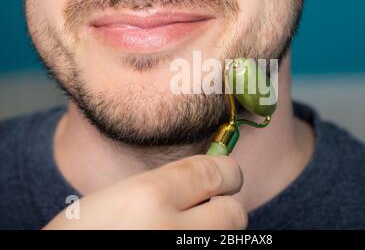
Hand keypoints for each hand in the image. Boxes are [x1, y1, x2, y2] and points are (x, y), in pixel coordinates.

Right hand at [44, 155, 246, 229]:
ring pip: (227, 238)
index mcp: (149, 196)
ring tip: (186, 230)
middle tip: (208, 207)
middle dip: (225, 206)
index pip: (217, 172)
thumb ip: (165, 185)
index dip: (227, 171)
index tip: (225, 174)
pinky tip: (177, 242)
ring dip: (215, 231)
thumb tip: (208, 179)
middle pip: (234, 212)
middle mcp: (172, 230)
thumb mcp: (117, 197)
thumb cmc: (81, 234)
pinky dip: (202, 245)